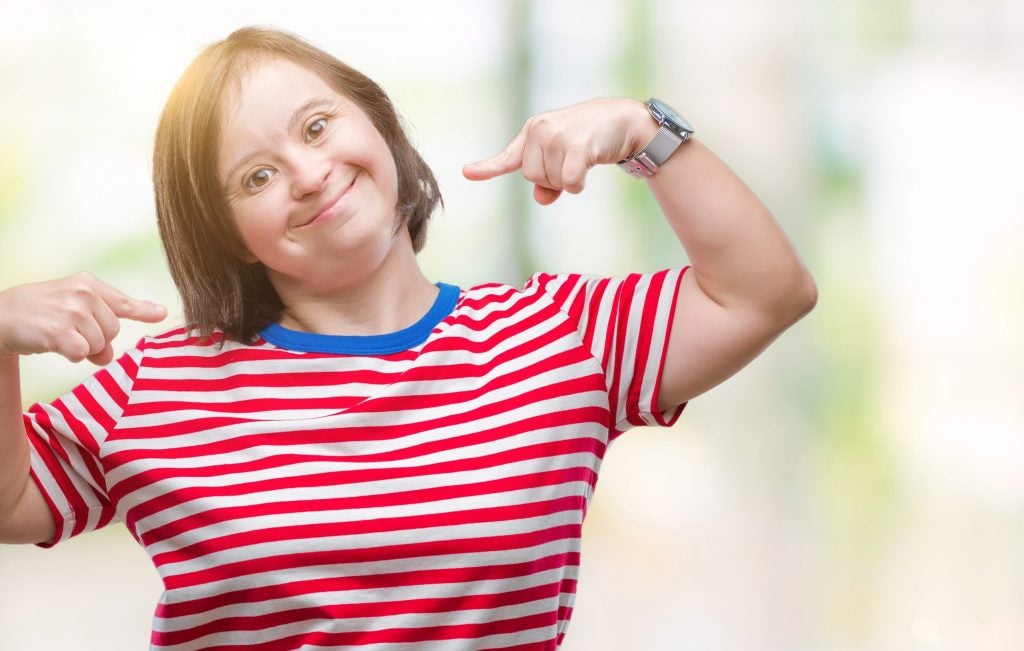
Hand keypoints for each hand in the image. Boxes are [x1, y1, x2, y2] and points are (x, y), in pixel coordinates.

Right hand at [0, 272, 166, 364]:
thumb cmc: (38, 313)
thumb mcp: (70, 306)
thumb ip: (99, 325)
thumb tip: (111, 357)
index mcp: (88, 284)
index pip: (122, 301)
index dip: (143, 310)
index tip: (161, 314)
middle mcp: (83, 293)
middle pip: (113, 332)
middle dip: (96, 339)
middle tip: (70, 332)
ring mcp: (72, 311)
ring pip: (100, 345)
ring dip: (81, 348)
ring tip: (58, 334)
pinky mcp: (60, 331)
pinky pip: (82, 354)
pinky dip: (70, 355)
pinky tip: (53, 343)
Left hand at [462, 97, 655, 204]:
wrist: (624, 120)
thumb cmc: (591, 139)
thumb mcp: (565, 157)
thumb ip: (548, 181)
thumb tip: (540, 198)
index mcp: (532, 130)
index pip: (507, 157)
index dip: (487, 168)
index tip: (467, 173)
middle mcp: (540, 130)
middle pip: (533, 178)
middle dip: (552, 179)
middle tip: (572, 161)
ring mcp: (556, 136)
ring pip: (550, 182)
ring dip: (567, 180)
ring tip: (583, 158)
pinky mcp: (576, 146)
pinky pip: (568, 183)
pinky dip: (578, 184)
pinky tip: (590, 165)